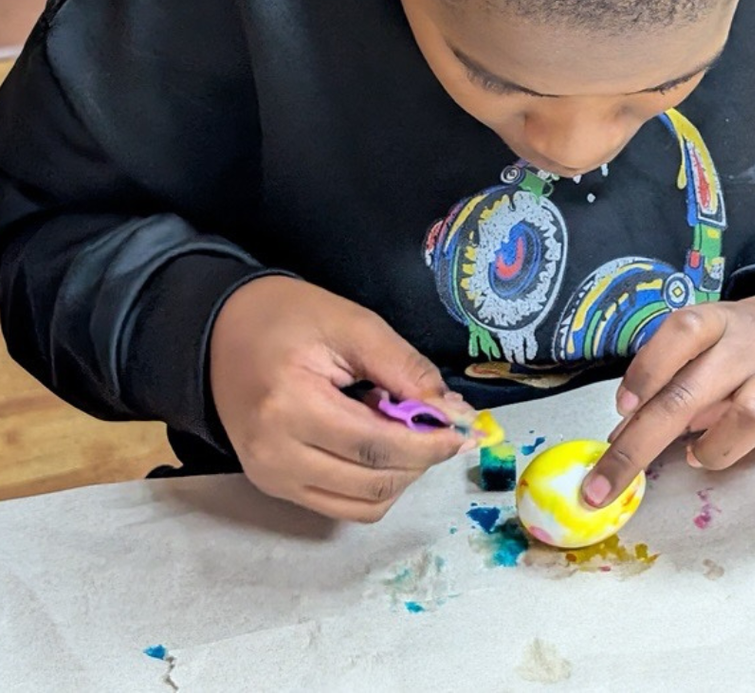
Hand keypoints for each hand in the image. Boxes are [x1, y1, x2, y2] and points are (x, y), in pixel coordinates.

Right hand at [210, 276, 473, 520]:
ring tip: (405, 431)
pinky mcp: (274, 487)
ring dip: (401, 476)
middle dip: (422, 459)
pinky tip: (379, 446)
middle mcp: (274, 454)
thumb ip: (405, 369)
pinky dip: (375, 485)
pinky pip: (341, 506)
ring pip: (362, 505)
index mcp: (289, 405)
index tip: (463, 428)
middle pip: (373, 483)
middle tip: (442, 425)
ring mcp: (270, 477)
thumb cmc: (286, 318)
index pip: (376, 446)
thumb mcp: (352, 325)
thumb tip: (455, 413)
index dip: (429, 444)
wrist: (221, 331)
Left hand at [582, 295, 754, 507]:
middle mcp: (750, 343)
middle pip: (690, 392)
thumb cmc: (731, 352)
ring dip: (714, 448)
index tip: (621, 408)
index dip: (647, 369)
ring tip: (697, 456)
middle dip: (643, 442)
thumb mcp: (694, 355)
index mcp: (714, 322)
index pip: (680, 332)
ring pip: (749, 414)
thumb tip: (620, 437)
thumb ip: (663, 390)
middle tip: (608, 482)